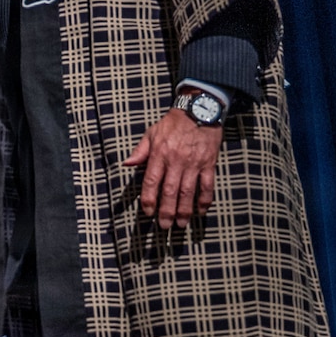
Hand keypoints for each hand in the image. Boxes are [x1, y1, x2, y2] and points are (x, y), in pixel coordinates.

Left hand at [124, 104, 221, 228]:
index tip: (147, 212)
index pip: (152, 181)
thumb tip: (126, 164)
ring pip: (188, 191)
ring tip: (181, 224)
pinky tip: (201, 211)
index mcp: (160, 154)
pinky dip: (205, 199)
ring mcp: (194, 163)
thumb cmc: (172, 124)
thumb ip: (140, 151)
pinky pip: (207, 184)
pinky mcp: (209, 163)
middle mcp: (176, 161)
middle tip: (165, 226)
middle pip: (170, 191)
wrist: (199, 110)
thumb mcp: (152, 133)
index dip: (149, 199)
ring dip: (184, 210)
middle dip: (167, 211)